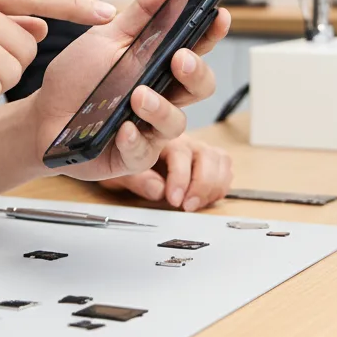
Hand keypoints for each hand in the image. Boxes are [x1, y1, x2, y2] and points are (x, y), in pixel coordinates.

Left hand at [28, 0, 228, 182]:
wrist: (44, 114)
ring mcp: (151, 126)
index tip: (220, 15)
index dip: (212, 33)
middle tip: (180, 58)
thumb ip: (141, 13)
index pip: (195, 47)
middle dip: (196, 71)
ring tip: (138, 96)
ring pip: (176, 121)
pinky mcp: (133, 155)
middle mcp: (162, 94)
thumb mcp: (106, 37)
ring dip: (160, 107)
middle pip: (200, 86)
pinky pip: (144, 151)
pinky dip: (134, 139)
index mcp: (159, 63)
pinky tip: (122, 129)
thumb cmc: (78, 75)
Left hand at [95, 134, 231, 210]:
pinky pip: (224, 166)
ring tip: (192, 204)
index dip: (179, 175)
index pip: (178, 149)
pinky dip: (220, 184)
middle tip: (181, 203)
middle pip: (203, 153)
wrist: (117, 150)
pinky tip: (205, 198)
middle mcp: (179, 137)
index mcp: (156, 132)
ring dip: (210, 186)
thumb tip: (158, 188)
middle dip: (198, 183)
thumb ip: (135, 178)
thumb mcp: (112, 169)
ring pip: (218, 159)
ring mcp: (194, 147)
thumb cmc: (113, 155)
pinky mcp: (205, 159)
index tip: (172, 197)